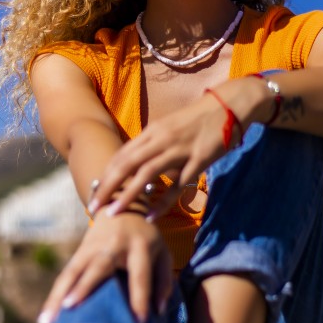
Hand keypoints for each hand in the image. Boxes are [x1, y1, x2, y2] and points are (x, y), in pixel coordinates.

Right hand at [38, 210, 172, 322]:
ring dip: (58, 296)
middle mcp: (113, 245)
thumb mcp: (162, 252)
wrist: (121, 203)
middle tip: (70, 308)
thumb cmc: (145, 237)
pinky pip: (65, 275)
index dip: (140, 298)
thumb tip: (158, 311)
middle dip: (84, 287)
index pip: (140, 275)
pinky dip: (54, 296)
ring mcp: (92, 247)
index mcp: (139, 246)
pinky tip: (46, 316)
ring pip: (72, 271)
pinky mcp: (78, 252)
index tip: (140, 322)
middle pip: (97, 267)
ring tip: (47, 322)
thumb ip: (164, 280)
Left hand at [89, 95, 232, 220]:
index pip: (122, 154)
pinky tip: (152, 216)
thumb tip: (136, 163)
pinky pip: (177, 184)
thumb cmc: (197, 120)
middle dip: (107, 186)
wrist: (228, 106)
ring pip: (147, 173)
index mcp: (153, 131)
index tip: (94, 191)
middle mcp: (161, 139)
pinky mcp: (198, 160)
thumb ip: (153, 143)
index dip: (106, 173)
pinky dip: (163, 202)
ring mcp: (179, 149)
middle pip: (127, 164)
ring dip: (128, 195)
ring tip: (114, 213)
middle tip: (94, 206)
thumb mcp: (169, 127)